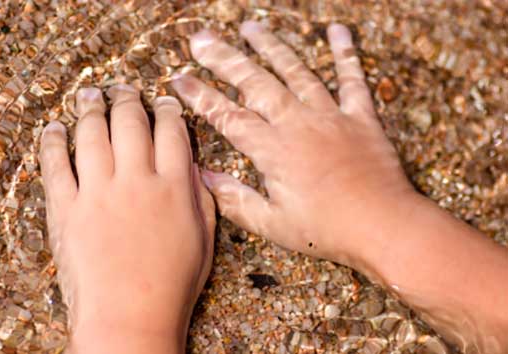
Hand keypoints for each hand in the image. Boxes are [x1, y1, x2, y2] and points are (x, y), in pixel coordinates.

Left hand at [40, 85, 214, 352]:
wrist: (129, 317)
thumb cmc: (172, 286)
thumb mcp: (203, 239)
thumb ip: (200, 196)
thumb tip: (193, 165)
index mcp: (173, 186)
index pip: (171, 131)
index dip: (166, 110)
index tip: (161, 102)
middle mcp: (136, 181)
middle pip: (130, 123)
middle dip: (127, 100)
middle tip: (122, 91)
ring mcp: (98, 193)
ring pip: (92, 135)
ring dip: (90, 109)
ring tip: (89, 96)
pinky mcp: (66, 209)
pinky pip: (56, 165)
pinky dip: (52, 142)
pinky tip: (53, 130)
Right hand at [170, 21, 414, 268]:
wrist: (385, 226)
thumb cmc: (327, 231)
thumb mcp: (272, 223)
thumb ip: (235, 199)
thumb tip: (203, 178)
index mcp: (273, 151)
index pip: (227, 116)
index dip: (200, 96)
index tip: (179, 78)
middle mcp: (299, 124)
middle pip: (256, 83)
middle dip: (225, 59)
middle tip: (202, 39)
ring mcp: (331, 117)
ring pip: (296, 72)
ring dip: (272, 47)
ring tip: (251, 27)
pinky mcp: (361, 119)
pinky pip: (352, 79)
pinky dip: (345, 53)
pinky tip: (337, 30)